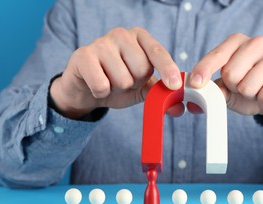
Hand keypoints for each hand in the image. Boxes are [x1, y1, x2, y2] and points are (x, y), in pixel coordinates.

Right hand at [50, 27, 181, 118]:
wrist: (86, 89)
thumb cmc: (117, 83)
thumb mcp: (142, 88)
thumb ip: (160, 94)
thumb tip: (179, 109)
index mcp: (140, 38)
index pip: (158, 53)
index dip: (168, 69)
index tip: (175, 85)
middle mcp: (122, 34)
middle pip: (141, 70)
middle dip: (134, 84)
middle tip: (122, 80)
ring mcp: (101, 42)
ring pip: (123, 80)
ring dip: (117, 89)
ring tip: (108, 81)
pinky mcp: (83, 55)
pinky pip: (102, 85)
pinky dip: (101, 93)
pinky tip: (95, 84)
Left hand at [189, 34, 262, 128]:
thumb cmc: (250, 91)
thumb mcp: (228, 91)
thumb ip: (214, 90)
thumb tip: (199, 96)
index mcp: (238, 42)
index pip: (217, 55)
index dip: (204, 70)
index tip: (195, 83)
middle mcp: (257, 43)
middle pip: (231, 74)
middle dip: (234, 88)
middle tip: (244, 89)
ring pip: (248, 87)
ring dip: (251, 97)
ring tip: (259, 92)